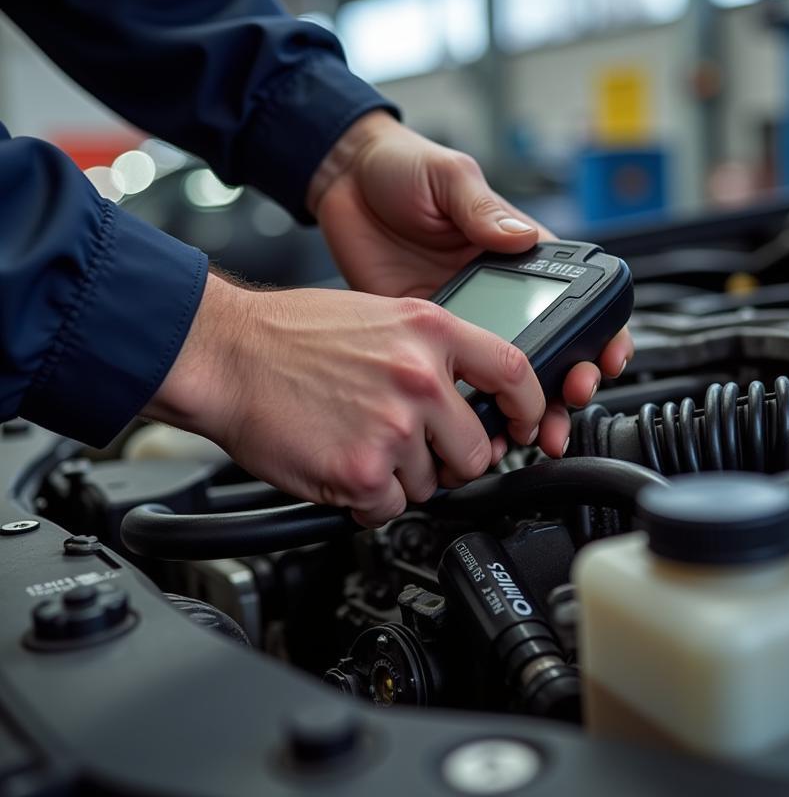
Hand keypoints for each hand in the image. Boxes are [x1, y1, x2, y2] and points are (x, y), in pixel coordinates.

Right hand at [144, 273, 548, 526]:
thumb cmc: (290, 334)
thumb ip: (430, 351)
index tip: (524, 426)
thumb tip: (468, 392)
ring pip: (432, 484)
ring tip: (359, 442)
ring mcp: (394, 427)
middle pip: (478, 450)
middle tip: (415, 448)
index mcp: (430, 331)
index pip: (514, 373)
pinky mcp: (363, 472)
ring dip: (401, 477)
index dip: (528, 408)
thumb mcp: (380, 315)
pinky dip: (368, 499)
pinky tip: (341, 464)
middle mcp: (420, 378)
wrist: (225, 354)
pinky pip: (390, 508)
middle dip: (451, 460)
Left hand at [309, 112, 633, 454]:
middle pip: (551, 348)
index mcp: (517, 251)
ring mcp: (465, 319)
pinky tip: (475, 427)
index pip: (575, 296)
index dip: (600, 330)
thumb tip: (520, 237)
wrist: (343, 184)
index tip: (606, 354)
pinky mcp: (428, 339)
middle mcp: (499, 291)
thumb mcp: (448, 178)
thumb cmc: (403, 168)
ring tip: (533, 430)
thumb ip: (482, 209)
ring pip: (507, 376)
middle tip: (568, 399)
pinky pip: (456, 381)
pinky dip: (471, 410)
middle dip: (569, 382)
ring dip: (527, 407)